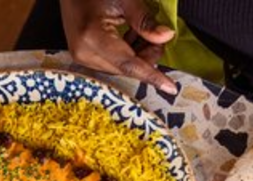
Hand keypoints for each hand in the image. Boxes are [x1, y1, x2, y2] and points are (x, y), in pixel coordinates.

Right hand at [60, 0, 177, 92]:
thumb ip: (145, 21)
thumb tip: (165, 37)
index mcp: (92, 37)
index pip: (129, 64)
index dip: (152, 76)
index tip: (170, 87)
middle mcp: (84, 53)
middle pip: (126, 69)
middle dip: (147, 58)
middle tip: (158, 39)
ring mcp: (82, 56)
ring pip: (121, 68)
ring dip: (137, 55)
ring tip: (143, 34)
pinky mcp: (83, 56)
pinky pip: (112, 63)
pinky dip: (127, 54)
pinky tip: (131, 36)